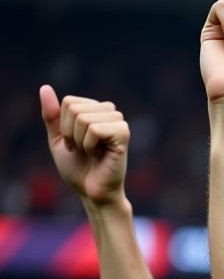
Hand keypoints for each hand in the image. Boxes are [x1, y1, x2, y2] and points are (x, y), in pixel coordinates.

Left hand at [40, 86, 128, 206]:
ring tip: (90, 153)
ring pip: (83, 118)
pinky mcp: (123, 134)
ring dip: (79, 140)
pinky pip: (94, 129)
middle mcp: (110, 113)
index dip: (64, 125)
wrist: (92, 191)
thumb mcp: (58, 138)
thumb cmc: (78, 168)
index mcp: (96, 110)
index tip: (73, 144)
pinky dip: (89, 145)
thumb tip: (45, 87)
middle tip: (81, 150)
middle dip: (70, 133)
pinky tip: (99, 155)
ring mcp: (118, 122)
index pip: (69, 101)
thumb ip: (52, 115)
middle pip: (73, 107)